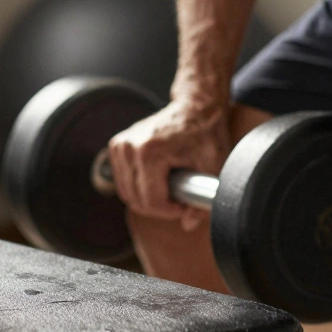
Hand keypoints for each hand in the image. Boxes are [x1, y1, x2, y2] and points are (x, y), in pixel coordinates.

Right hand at [107, 99, 234, 230]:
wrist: (194, 107)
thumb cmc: (206, 135)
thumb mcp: (214, 168)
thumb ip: (203, 200)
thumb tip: (188, 223)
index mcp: (149, 152)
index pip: (151, 201)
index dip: (171, 211)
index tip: (186, 204)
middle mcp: (129, 147)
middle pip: (136, 200)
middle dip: (160, 207)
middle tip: (181, 198)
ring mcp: (120, 145)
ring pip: (127, 194)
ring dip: (148, 198)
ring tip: (171, 187)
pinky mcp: (117, 146)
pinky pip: (123, 182)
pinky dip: (138, 188)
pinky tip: (158, 179)